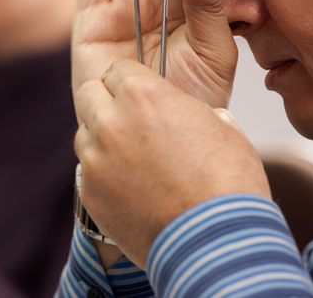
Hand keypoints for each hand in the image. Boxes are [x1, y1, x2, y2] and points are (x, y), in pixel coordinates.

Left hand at [75, 60, 270, 268]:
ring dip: (102, 137)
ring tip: (132, 157)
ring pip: (85, 132)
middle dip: (107, 100)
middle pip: (90, 92)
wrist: (215, 243)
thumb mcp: (223, 128)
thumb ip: (195, 111)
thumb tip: (195, 116)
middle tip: (130, 119)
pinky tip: (130, 186)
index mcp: (143, 94)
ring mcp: (95, 158)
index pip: (118, 69)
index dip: (132, 80)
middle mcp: (110, 120)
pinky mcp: (89, 192)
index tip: (141, 93)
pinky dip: (103, 173)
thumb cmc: (227, 183)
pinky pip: (88, 170)